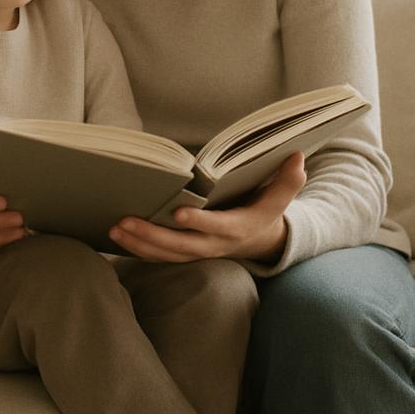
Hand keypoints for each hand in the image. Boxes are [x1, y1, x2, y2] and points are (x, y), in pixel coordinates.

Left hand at [109, 151, 306, 263]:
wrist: (259, 241)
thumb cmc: (264, 210)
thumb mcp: (280, 196)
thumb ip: (288, 180)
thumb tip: (299, 156)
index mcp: (237, 228)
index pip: (218, 228)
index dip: (200, 222)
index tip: (179, 212)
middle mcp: (215, 245)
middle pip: (182, 246)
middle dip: (153, 235)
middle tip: (125, 221)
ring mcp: (198, 252)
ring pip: (167, 254)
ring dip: (140, 244)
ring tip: (115, 227)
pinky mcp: (185, 254)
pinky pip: (160, 257)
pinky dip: (139, 250)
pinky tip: (117, 237)